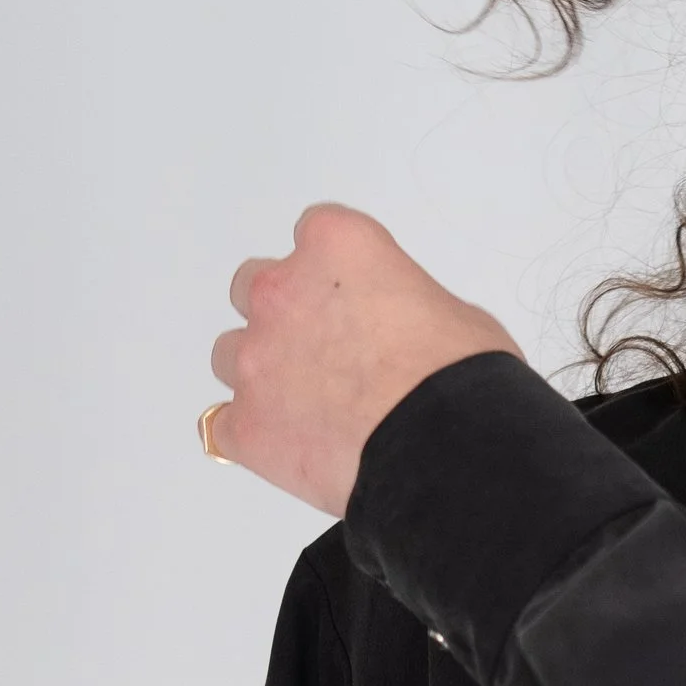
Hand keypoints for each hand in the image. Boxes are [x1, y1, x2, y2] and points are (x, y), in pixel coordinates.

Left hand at [205, 204, 518, 514]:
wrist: (442, 452)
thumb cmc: (463, 377)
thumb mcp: (453, 314)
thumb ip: (403, 308)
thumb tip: (401, 336)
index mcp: (336, 245)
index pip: (313, 234)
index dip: (336, 273)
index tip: (358, 300)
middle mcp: (280, 292)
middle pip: (254, 288)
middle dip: (285, 315)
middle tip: (328, 352)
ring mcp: (255, 361)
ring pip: (230, 355)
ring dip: (262, 373)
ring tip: (309, 410)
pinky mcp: (245, 427)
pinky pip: (222, 426)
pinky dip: (249, 434)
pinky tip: (285, 449)